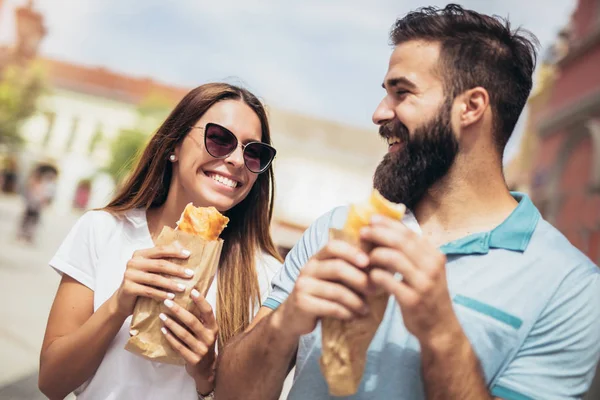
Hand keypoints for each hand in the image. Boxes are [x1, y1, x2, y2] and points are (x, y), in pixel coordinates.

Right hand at [111, 243, 193, 317]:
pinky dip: (161, 294)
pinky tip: (171, 297)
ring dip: (171, 284)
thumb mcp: (150, 270)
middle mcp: (133, 262)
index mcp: (140, 254)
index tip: (188, 254)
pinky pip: (149, 291)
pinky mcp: (128, 288)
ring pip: (155, 278)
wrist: (123, 300)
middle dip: (177, 269)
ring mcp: (129, 275)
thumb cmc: (142, 283)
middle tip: (190, 274)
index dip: (175, 251)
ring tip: (183, 288)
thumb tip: (184, 252)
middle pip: (159, 264)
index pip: (160, 250)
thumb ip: (162, 261)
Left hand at [160, 289, 217, 391]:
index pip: (208, 311)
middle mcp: (209, 338)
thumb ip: (200, 318)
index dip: (201, 301)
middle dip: (178, 311)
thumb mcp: (206, 331)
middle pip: (193, 322)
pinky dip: (170, 338)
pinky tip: (163, 330)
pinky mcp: (193, 359)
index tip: (192, 290)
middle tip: (167, 302)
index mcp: (213, 328)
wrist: (206, 368)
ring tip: (161, 315)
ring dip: (171, 324)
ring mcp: (202, 350)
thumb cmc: (203, 344)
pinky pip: (179, 346)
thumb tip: (188, 297)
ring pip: (184, 334)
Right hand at [277, 240, 373, 338]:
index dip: (352, 252)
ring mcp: (303, 286)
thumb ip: (349, 269)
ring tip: (366, 309)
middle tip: (376, 290)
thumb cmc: (321, 295)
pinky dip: (346, 312)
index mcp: (317, 258)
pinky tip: (353, 316)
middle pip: (337, 267)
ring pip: (336, 290)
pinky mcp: (302, 304)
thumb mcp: (332, 279)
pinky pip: (330, 307)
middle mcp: (308, 268)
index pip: (334, 247)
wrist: (293, 317)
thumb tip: (383, 263)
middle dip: (360, 279)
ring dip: (356, 301)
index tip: (369, 262)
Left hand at [360, 215, 460, 345]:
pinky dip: (375, 276)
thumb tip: (387, 232)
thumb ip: (412, 254)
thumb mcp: (427, 271)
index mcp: (435, 256)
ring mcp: (424, 284)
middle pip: (401, 242)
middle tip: (363, 232)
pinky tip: (370, 276)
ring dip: (375, 255)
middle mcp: (432, 267)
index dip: (389, 224)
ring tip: (365, 258)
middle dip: (378, 234)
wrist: (440, 328)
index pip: (409, 233)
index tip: (372, 219)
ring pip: (394, 258)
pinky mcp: (413, 300)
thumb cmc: (428, 297)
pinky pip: (388, 281)